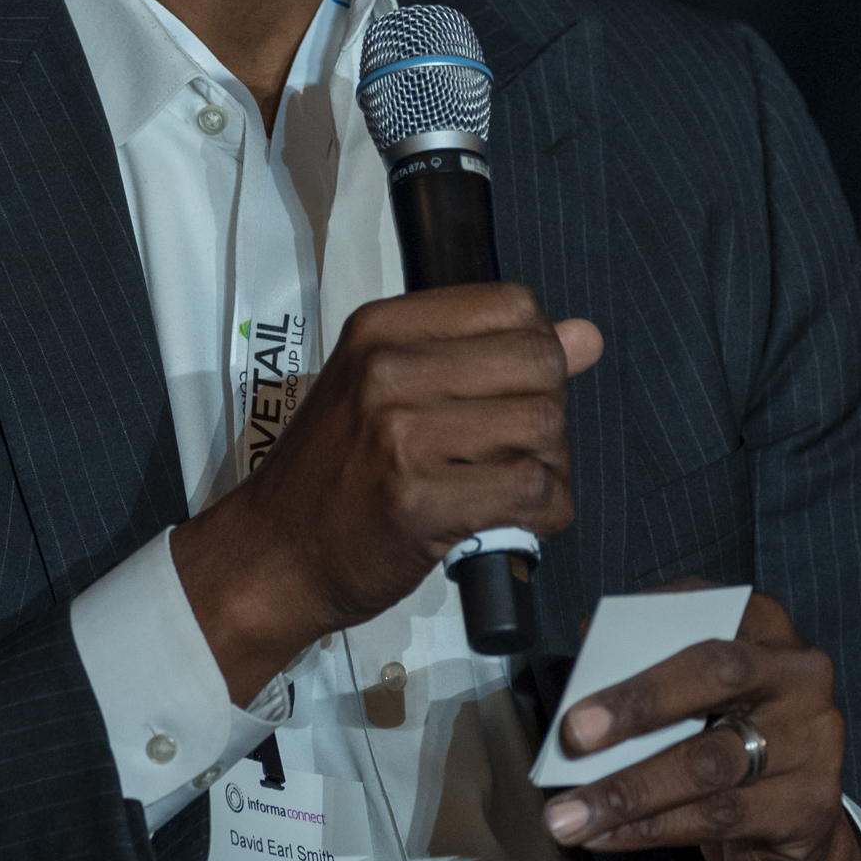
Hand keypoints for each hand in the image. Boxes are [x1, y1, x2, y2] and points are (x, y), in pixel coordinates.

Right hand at [172, 284, 603, 700]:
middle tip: (517, 449)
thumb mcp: (391, 391)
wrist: (273, 554)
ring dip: (549, 466)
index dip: (536, 351)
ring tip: (512, 487)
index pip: (514, 306)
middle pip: (539, 362)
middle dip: (549, 410)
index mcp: (382, 329)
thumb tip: (587, 336)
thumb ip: (487, 357)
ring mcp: (401, 436)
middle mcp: (388, 371)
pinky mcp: (419, 502)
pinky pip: (531, 490)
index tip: (513, 391)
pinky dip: (542, 513)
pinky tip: (513, 522)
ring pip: (542, 426)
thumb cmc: (336, 473)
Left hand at [540, 588, 860, 860]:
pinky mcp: (807, 806)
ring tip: (567, 816)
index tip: (588, 643)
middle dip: (639, 704)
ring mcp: (811, 742)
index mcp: (766, 630)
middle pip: (718, 676)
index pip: (708, 609)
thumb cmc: (727, 742)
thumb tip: (586, 670)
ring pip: (709, 763)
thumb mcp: (699, 699)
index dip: (648, 622)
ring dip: (628, 791)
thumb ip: (652, 673)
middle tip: (573, 736)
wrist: (792, 828)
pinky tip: (604, 836)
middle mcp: (799, 677)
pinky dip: (649, 829)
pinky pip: (717, 818)